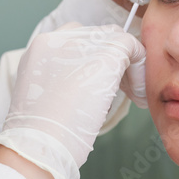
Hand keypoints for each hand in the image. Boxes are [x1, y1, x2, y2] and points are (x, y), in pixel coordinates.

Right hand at [0, 24, 144, 178]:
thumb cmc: (40, 133)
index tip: (98, 82)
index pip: (74, 40)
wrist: (40, 142)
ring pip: (115, 39)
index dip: (91, 59)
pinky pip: (131, 47)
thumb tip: (81, 87)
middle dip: (110, 60)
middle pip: (95, 36)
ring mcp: (80, 43)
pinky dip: (139, 67)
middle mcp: (56, 38)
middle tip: (119, 89)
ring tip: (130, 93)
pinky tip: (135, 93)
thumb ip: (58, 81)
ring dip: (126, 65)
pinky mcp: (105, 54)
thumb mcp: (43, 97)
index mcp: (39, 49)